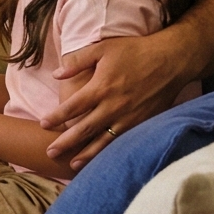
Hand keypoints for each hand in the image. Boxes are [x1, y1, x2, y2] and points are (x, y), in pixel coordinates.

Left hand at [46, 30, 195, 168]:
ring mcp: (129, 118)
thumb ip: (78, 61)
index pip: (72, 107)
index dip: (56, 117)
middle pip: (85, 129)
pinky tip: (103, 160)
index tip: (42, 124)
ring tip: (72, 164)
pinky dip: (111, 152)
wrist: (171, 60)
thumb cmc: (135, 51)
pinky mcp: (143, 123)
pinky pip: (124, 142)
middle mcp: (113, 106)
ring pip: (104, 141)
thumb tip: (56, 74)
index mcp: (101, 88)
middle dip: (66, 142)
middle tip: (49, 152)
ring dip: (87, 154)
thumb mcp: (102, 48)